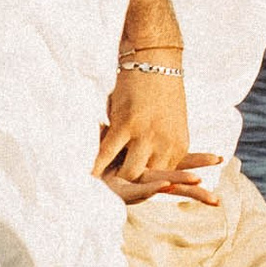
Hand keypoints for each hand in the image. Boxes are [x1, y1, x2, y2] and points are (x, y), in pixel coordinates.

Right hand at [94, 61, 217, 202]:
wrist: (157, 58)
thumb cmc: (163, 89)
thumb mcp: (172, 123)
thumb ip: (165, 145)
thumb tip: (157, 162)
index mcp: (179, 145)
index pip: (167, 178)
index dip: (152, 191)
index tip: (140, 204)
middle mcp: (165, 144)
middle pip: (149, 180)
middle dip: (133, 194)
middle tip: (117, 208)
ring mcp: (145, 135)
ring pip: (130, 172)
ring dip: (114, 185)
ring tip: (100, 200)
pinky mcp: (126, 124)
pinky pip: (108, 153)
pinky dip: (96, 167)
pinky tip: (86, 178)